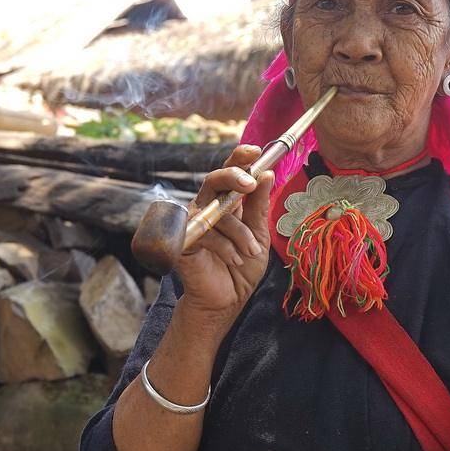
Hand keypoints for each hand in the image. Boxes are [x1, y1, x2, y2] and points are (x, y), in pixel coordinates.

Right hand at [173, 145, 274, 324]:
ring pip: (217, 211)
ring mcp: (192, 222)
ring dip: (239, 232)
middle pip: (214, 179)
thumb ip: (259, 205)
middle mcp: (206, 207)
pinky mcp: (182, 240)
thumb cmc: (241, 266)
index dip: (239, 158)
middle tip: (250, 183)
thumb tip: (268, 174)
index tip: (256, 151)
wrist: (227, 299)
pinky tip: (234, 259)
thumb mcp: (259, 233)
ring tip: (250, 251)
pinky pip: (206, 233)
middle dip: (233, 177)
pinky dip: (225, 246)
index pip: (230, 172)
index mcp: (225, 202)